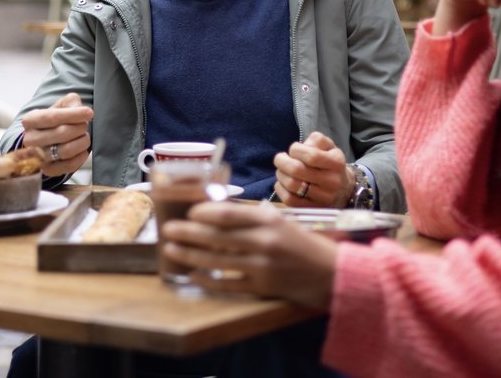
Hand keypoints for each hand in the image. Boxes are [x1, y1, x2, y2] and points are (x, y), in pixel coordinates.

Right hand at [20, 92, 92, 176]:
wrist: (49, 137)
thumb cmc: (57, 119)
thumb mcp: (62, 104)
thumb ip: (71, 102)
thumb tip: (81, 111)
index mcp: (30, 120)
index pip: (51, 117)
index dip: (72, 115)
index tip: (89, 113)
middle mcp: (30, 139)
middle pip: (61, 133)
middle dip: (79, 128)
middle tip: (84, 125)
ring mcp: (37, 157)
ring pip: (66, 150)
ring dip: (82, 141)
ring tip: (84, 136)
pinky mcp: (48, 170)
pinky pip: (69, 165)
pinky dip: (80, 156)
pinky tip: (83, 149)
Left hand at [161, 202, 338, 308]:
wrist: (332, 273)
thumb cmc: (303, 244)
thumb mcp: (281, 222)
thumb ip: (252, 218)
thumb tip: (216, 214)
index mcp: (269, 219)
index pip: (228, 214)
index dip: (203, 212)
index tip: (188, 212)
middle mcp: (264, 240)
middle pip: (216, 235)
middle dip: (188, 232)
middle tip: (168, 229)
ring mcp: (262, 266)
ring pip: (217, 259)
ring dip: (190, 254)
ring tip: (171, 249)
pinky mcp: (262, 288)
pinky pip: (227, 284)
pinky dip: (207, 279)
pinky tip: (192, 274)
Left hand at [273, 131, 353, 206]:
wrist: (343, 189)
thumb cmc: (330, 164)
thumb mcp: (329, 146)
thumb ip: (316, 140)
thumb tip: (301, 147)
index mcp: (336, 163)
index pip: (311, 156)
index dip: (295, 150)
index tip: (293, 149)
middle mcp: (332, 182)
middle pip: (297, 170)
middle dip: (282, 161)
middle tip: (280, 159)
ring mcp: (323, 198)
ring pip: (292, 185)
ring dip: (280, 174)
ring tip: (282, 170)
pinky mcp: (312, 208)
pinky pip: (289, 200)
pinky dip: (280, 189)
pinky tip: (283, 183)